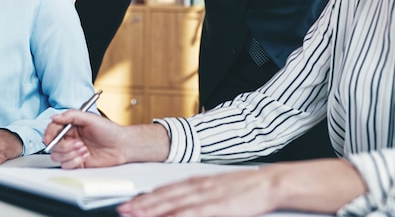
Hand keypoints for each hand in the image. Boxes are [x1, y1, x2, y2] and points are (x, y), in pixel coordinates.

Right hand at [43, 110, 167, 168]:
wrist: (122, 145)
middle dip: (64, 146)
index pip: (52, 130)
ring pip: (58, 156)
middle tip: (78, 144)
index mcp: (71, 127)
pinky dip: (74, 161)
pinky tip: (86, 156)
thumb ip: (71, 116)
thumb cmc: (109, 130)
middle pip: (53, 145)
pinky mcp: (77, 163)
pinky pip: (66, 165)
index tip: (49, 139)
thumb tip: (55, 117)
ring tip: (84, 149)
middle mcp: (70, 139)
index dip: (48, 134)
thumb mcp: (90, 118)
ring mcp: (73, 151)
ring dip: (70, 154)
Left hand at [117, 167, 278, 216]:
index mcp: (199, 181)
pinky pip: (192, 213)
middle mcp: (199, 186)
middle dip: (142, 204)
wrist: (270, 182)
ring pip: (173, 203)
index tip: (131, 203)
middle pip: (164, 195)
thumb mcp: (219, 189)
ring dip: (152, 209)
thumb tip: (183, 205)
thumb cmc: (247, 189)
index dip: (147, 196)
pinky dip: (176, 216)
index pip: (166, 189)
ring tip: (135, 214)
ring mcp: (207, 195)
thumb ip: (200, 196)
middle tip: (123, 209)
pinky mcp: (218, 206)